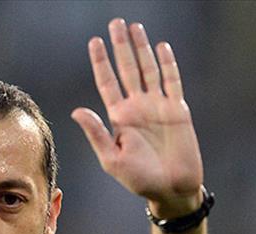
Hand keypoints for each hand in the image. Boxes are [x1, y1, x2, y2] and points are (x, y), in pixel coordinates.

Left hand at [72, 18, 203, 217]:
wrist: (171, 189)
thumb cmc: (139, 180)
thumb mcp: (111, 159)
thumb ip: (97, 133)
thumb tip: (77, 111)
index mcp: (119, 118)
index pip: (107, 83)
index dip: (101, 62)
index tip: (94, 42)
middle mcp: (137, 108)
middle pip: (127, 69)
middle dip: (120, 46)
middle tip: (115, 23)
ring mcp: (158, 107)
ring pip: (148, 69)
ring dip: (142, 48)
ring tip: (135, 27)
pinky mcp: (178, 111)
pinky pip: (172, 81)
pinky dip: (167, 64)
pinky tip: (161, 47)